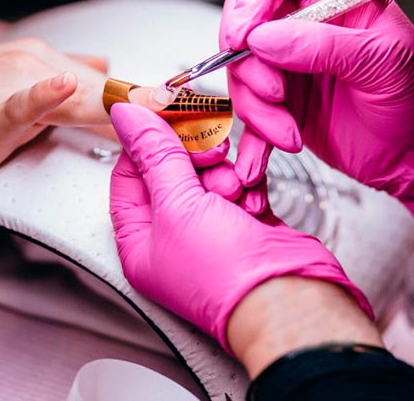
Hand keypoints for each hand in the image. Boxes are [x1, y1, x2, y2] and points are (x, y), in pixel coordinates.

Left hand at [108, 103, 371, 352]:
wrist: (286, 298)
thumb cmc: (225, 275)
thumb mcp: (177, 205)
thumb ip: (154, 154)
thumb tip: (126, 117)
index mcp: (141, 241)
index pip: (128, 176)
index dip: (144, 143)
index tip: (162, 114)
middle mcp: (173, 236)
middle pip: (171, 171)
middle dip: (193, 158)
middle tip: (211, 152)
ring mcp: (212, 229)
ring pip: (210, 174)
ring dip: (224, 173)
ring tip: (235, 189)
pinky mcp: (246, 221)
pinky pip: (241, 183)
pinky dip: (249, 185)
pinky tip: (254, 201)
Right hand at [220, 0, 413, 227]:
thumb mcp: (384, 62)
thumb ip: (325, 46)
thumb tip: (265, 38)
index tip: (248, 34)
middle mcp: (304, 25)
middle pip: (245, 21)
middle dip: (248, 62)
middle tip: (275, 92)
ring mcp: (288, 66)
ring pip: (241, 72)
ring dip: (256, 109)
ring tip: (289, 132)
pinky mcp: (282, 105)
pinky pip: (248, 114)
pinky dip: (252, 137)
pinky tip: (264, 158)